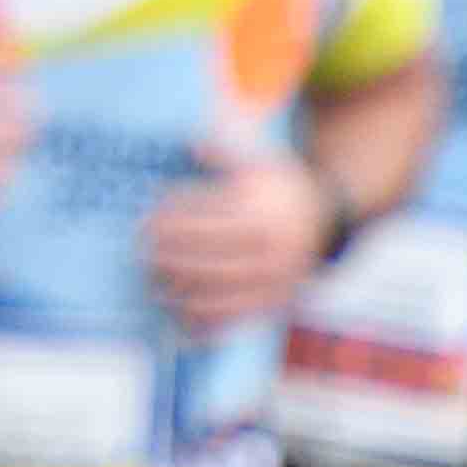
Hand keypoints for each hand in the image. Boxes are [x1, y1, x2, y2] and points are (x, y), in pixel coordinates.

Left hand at [133, 145, 333, 333]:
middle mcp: (270, 247)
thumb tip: (192, 143)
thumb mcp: (258, 162)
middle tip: (141, 253)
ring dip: (183, 291)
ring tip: (153, 285)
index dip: (174, 218)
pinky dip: (208, 323)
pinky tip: (180, 319)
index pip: (209, 216)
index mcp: (262, 212)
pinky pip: (239, 318)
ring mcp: (274, 278)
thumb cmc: (278, 187)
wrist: (325, 219)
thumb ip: (224, 153)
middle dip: (172, 256)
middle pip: (211, 256)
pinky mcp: (276, 301)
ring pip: (222, 291)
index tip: (146, 218)